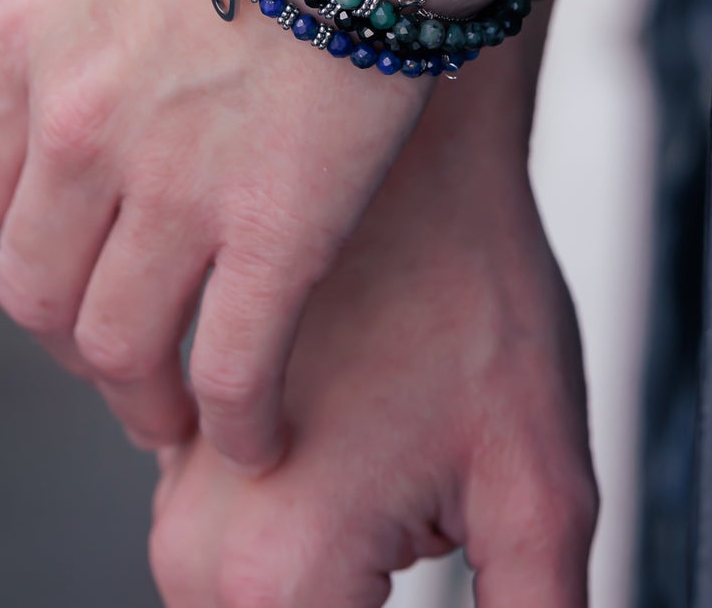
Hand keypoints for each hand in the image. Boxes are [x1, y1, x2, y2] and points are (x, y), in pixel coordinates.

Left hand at [0, 0, 531, 468]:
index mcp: (35, 25)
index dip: (26, 228)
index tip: (79, 239)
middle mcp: (74, 118)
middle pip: (33, 281)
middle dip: (74, 327)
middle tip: (127, 342)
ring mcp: (167, 182)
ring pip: (114, 342)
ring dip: (141, 395)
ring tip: (179, 410)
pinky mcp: (275, 226)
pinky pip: (230, 367)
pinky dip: (234, 418)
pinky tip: (263, 430)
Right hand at [148, 54, 596, 607]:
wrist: (407, 150)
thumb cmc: (474, 288)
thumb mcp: (537, 483)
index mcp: (274, 578)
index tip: (455, 564)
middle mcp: (191, 545)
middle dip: (369, 606)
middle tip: (439, 519)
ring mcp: (174, 489)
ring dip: (342, 588)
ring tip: (412, 484)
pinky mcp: (186, 445)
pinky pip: (236, 557)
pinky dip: (309, 555)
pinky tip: (381, 476)